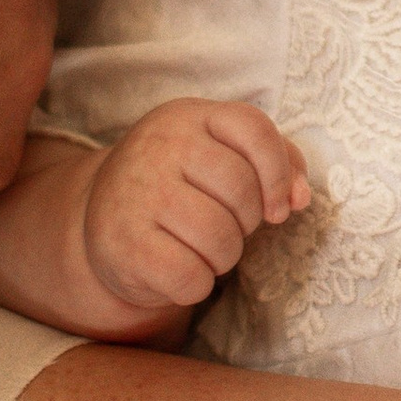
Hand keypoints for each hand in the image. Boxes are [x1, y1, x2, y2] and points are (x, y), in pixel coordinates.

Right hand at [83, 101, 309, 310]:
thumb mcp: (222, 153)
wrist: (101, 216)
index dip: (278, 174)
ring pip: (219, 238)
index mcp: (188, 116)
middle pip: (241, 190)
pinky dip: (196, 284)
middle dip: (246, 222)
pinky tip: (179, 269)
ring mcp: (136, 194)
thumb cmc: (180, 184)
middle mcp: (158, 146)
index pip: (254, 129)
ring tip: (201, 248)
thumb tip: (300, 198)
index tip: (276, 208)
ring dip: (223, 257)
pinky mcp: (122, 244)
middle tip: (224, 226)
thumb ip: (275, 162)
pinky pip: (190, 276)